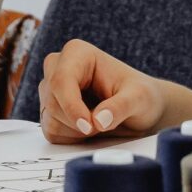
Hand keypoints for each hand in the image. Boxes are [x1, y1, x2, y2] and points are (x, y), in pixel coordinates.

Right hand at [37, 39, 166, 142]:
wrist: (140, 111)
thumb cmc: (141, 95)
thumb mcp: (139, 98)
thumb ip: (121, 106)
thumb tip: (98, 120)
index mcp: (77, 53)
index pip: (61, 80)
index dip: (71, 106)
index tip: (89, 126)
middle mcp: (59, 68)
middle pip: (53, 101)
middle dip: (77, 121)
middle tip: (104, 125)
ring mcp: (52, 91)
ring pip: (50, 120)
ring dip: (77, 131)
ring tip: (101, 122)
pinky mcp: (50, 112)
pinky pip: (51, 133)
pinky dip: (72, 138)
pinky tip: (91, 128)